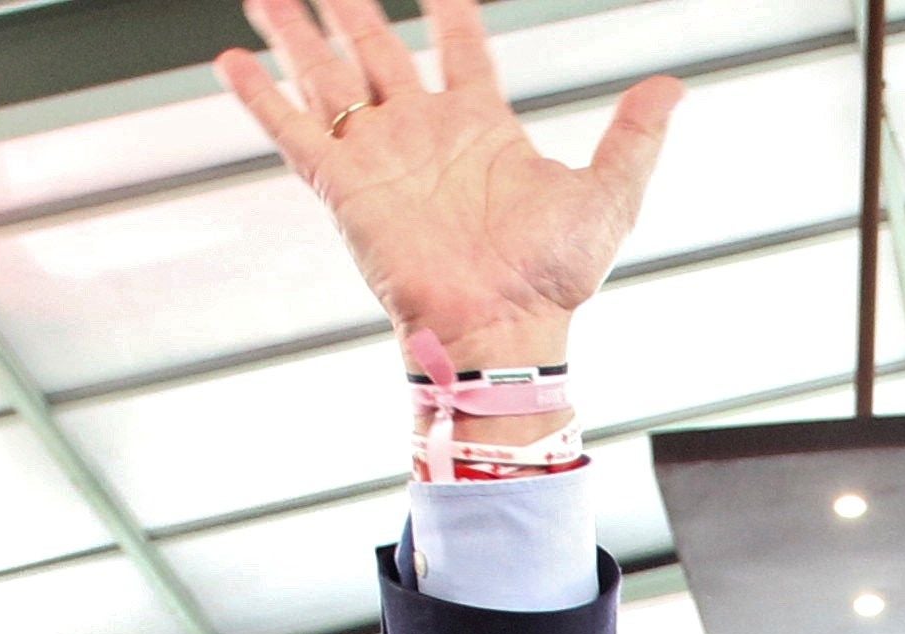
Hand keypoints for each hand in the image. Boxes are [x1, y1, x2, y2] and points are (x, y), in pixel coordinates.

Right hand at [218, 0, 685, 372]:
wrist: (503, 329)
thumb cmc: (554, 279)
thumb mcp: (607, 196)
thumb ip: (634, 138)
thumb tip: (673, 87)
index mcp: (481, 126)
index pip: (461, 45)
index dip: (450, 9)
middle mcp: (422, 132)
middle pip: (376, 47)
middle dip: (350, 6)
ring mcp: (379, 155)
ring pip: (327, 76)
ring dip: (296, 33)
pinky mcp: (344, 187)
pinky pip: (294, 132)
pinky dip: (260, 97)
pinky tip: (231, 62)